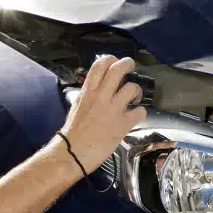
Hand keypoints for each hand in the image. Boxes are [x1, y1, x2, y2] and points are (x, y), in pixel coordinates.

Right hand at [59, 55, 146, 172]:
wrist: (72, 152)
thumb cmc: (73, 132)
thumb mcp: (77, 106)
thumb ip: (88, 95)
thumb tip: (96, 89)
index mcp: (88, 92)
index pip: (100, 65)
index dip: (111, 59)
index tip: (116, 62)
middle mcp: (101, 97)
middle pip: (118, 70)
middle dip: (128, 64)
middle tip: (131, 67)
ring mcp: (113, 110)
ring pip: (132, 88)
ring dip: (137, 91)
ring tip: (135, 97)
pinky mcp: (122, 124)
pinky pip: (140, 112)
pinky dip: (140, 112)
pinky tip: (135, 116)